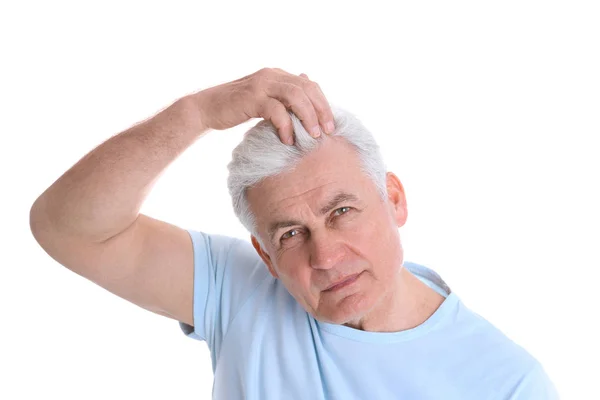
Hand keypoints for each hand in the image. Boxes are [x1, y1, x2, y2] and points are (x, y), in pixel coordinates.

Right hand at [193, 68, 334, 144]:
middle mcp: (271, 75)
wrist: (206, 108)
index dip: (323, 104)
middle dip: (321, 110)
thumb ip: (282, 100)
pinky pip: (276, 110)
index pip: (309, 85)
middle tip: (327, 131)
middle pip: (307, 88)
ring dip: (308, 117)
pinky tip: (288, 140)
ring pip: (295, 96)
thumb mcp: (263, 102)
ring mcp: (261, 84)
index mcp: (277, 75)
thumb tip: (305, 101)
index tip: (331, 125)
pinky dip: (286, 125)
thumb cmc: (236, 109)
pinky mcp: (251, 98)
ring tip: (313, 136)